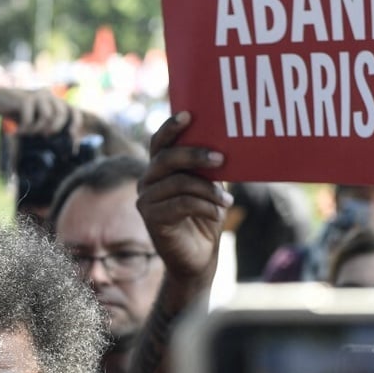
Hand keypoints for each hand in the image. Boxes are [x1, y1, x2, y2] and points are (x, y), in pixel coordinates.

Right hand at [0, 87, 82, 136]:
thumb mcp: (36, 119)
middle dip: (54, 128)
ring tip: (28, 133)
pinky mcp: (26, 98)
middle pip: (62, 113)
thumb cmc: (20, 113)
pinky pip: (31, 118)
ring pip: (48, 116)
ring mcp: (38, 95)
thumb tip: (61, 149)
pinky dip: (25, 128)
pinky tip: (19, 131)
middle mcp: (49, 96)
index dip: (76, 124)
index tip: (72, 138)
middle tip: (44, 136)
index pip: (74, 111)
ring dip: (37, 129)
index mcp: (55, 101)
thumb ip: (48, 126)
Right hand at [138, 111, 231, 298]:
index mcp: (159, 169)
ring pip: (178, 182)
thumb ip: (208, 168)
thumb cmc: (205, 218)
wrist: (198, 257)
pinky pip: (180, 203)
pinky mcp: (151, 218)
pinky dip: (204, 206)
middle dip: (195, 155)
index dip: (172, 127)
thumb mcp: (209, 187)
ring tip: (227, 200)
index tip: (189, 115)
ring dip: (208, 189)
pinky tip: (217, 213)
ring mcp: (146, 200)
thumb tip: (224, 145)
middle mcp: (147, 181)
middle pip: (166, 158)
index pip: (160, 142)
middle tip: (221, 159)